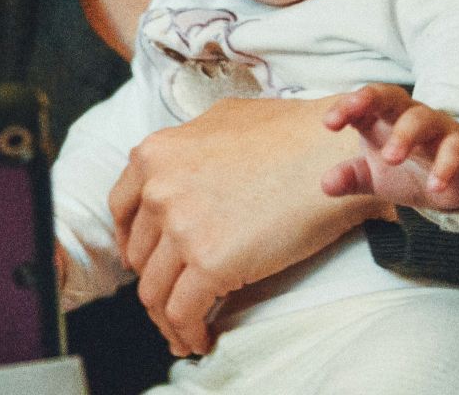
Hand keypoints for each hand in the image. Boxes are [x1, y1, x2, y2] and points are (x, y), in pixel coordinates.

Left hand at [109, 95, 392, 357]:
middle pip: (140, 254)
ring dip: (166, 318)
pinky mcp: (209, 263)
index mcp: (154, 155)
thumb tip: (186, 164)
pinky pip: (182, 312)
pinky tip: (201, 339)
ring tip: (184, 332)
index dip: (131, 241)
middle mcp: (157, 190)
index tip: (143, 260)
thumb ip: (191, 144)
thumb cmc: (293, 133)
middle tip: (172, 297)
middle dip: (154, 280)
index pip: (122, 209)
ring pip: (154, 291)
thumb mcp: (223, 119)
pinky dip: (187, 333)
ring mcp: (180, 228)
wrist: (336, 153)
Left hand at [322, 83, 458, 211]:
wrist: (453, 185)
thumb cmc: (406, 170)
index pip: (362, 103)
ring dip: (405, 135)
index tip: (329, 123)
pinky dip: (445, 167)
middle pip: (391, 96)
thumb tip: (326, 185)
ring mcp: (437, 128)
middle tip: (354, 118)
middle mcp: (408, 115)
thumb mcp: (374, 177)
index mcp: (382, 117)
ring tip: (391, 158)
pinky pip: (455, 150)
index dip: (346, 107)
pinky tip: (434, 186)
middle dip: (370, 100)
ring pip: (422, 119)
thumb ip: (351, 177)